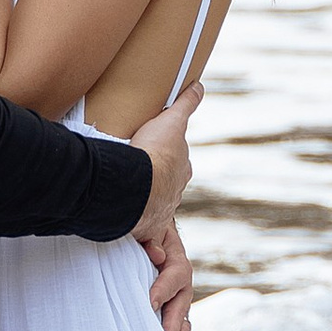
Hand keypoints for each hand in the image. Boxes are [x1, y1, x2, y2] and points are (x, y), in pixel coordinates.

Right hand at [127, 77, 201, 243]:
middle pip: (168, 189)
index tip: (158, 157)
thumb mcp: (172, 122)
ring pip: (156, 211)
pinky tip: (143, 244)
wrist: (139, 187)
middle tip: (141, 180)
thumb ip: (185, 104)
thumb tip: (199, 86)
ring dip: (147, 209)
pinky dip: (149, 242)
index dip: (169, 160)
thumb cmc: (155, 154)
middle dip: (158, 186)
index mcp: (181, 171)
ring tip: (132, 206)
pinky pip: (148, 238)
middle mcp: (174, 193)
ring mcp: (161, 212)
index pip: (179, 164)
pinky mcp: (148, 230)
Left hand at [142, 215, 200, 330]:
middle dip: (172, 330)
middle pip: (180, 308)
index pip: (173, 276)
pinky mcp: (175, 313)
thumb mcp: (147, 227)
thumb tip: (157, 254)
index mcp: (176, 261)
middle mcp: (183, 284)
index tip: (149, 305)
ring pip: (183, 326)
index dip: (162, 290)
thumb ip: (151, 238)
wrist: (151, 231)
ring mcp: (180, 301)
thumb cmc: (144, 230)